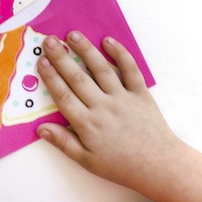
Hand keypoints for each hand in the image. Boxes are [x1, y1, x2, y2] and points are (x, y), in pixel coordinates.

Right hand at [36, 31, 183, 194]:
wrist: (160, 166)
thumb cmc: (121, 165)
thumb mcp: (88, 161)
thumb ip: (64, 142)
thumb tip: (41, 129)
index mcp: (87, 124)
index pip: (64, 96)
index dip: (51, 78)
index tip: (41, 62)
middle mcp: (103, 107)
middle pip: (78, 78)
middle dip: (62, 58)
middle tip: (49, 41)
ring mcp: (123, 98)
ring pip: (101, 69)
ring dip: (86, 50)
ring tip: (73, 35)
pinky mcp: (141, 94)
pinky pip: (130, 70)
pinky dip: (120, 54)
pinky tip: (108, 42)